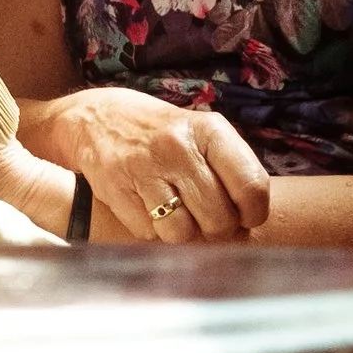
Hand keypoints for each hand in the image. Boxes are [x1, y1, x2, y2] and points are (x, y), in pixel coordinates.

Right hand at [32, 88, 269, 242]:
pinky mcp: (115, 189)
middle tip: (206, 218)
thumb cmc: (164, 135)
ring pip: (182, 233)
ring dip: (183, 233)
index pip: (251, 185)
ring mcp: (143, 168)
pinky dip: (153, 230)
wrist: (98, 118)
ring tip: (177, 214)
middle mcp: (177, 147)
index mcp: (209, 130)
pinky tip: (149, 209)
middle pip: (218, 218)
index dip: (254, 214)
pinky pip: (149, 234)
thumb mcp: (202, 135)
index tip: (245, 218)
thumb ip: (231, 172)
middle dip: (217, 229)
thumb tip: (247, 227)